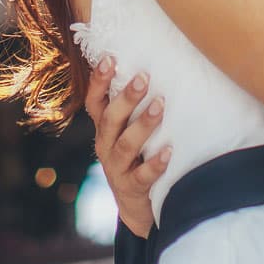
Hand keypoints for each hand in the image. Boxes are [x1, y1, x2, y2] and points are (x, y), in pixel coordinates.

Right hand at [85, 56, 169, 239]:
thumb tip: (160, 65)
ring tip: (160, 106)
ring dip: (143, 124)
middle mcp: (106, 146)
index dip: (99, 81)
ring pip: (126, 145)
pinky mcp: (131, 188)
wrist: (135, 205)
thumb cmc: (137, 156)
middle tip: (143, 78)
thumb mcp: (128, 131)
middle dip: (126, 98)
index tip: (109, 58)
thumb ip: (135, 108)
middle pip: (110, 119)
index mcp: (104, 129)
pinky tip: (169, 151)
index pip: (95, 102)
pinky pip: (142, 176)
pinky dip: (155, 163)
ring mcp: (117, 168)